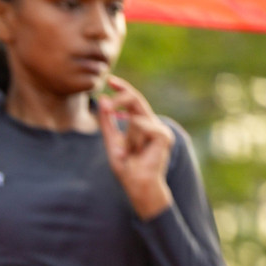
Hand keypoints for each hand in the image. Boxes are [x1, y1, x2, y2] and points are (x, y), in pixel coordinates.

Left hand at [98, 76, 173, 220]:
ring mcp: (160, 129)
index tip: (110, 80)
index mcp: (141, 123)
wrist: (137, 184)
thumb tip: (101, 99)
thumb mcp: (111, 141)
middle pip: (136, 101)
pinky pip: (141, 126)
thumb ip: (106, 122)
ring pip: (135, 119)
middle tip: (106, 103)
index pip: (133, 101)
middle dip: (120, 99)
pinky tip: (137, 151)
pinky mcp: (164, 136)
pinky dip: (134, 139)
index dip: (123, 89)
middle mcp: (153, 123)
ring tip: (130, 153)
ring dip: (126, 138)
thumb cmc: (126, 166)